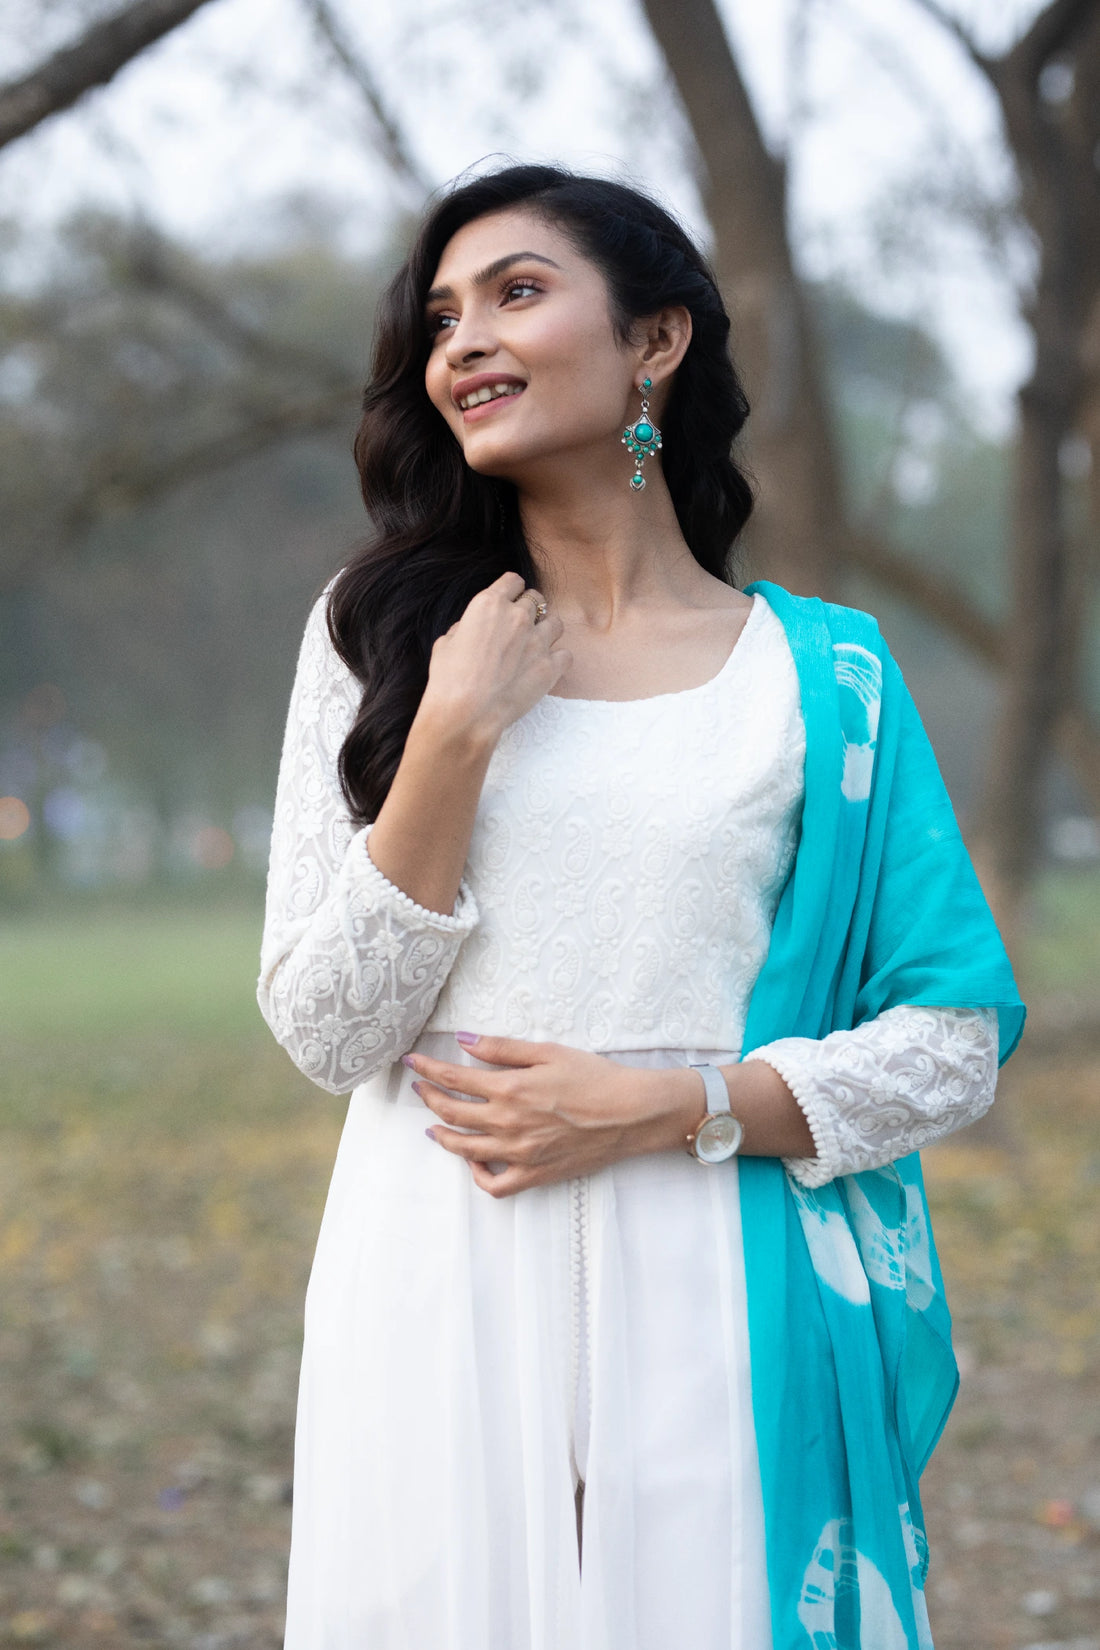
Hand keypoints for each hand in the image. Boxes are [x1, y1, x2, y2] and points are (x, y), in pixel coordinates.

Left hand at [402, 1033, 696, 1196]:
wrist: (631, 1113)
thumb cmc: (594, 1076)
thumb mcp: (547, 1051)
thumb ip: (502, 1048)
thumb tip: (464, 1040)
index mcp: (509, 1088)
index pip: (453, 1079)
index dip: (427, 1069)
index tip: (412, 1062)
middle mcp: (507, 1123)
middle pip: (451, 1113)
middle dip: (429, 1098)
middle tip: (420, 1088)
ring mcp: (519, 1153)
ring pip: (464, 1149)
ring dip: (442, 1135)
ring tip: (433, 1126)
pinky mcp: (534, 1174)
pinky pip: (495, 1185)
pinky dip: (477, 1175)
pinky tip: (473, 1160)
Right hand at [417, 570, 570, 745]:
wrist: (467, 714)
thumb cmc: (449, 680)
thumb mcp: (446, 643)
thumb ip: (465, 628)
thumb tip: (471, 631)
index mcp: (490, 604)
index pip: (513, 581)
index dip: (511, 589)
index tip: (510, 599)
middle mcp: (518, 616)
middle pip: (535, 599)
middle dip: (529, 610)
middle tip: (520, 627)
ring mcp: (538, 641)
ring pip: (555, 623)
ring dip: (546, 630)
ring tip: (535, 646)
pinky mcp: (551, 667)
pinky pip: (566, 654)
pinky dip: (558, 660)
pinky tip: (545, 668)